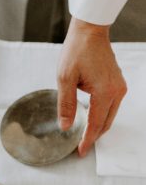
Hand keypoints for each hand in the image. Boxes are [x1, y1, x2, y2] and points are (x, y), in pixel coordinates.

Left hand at [57, 18, 126, 156]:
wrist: (89, 32)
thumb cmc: (76, 52)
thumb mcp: (65, 79)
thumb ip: (66, 104)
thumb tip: (66, 126)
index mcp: (105, 92)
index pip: (96, 124)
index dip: (88, 140)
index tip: (80, 152)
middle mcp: (117, 91)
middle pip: (106, 122)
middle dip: (94, 136)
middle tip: (81, 147)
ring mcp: (119, 87)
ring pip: (109, 115)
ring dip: (98, 126)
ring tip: (84, 135)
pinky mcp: (117, 82)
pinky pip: (111, 105)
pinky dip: (101, 115)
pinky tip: (90, 117)